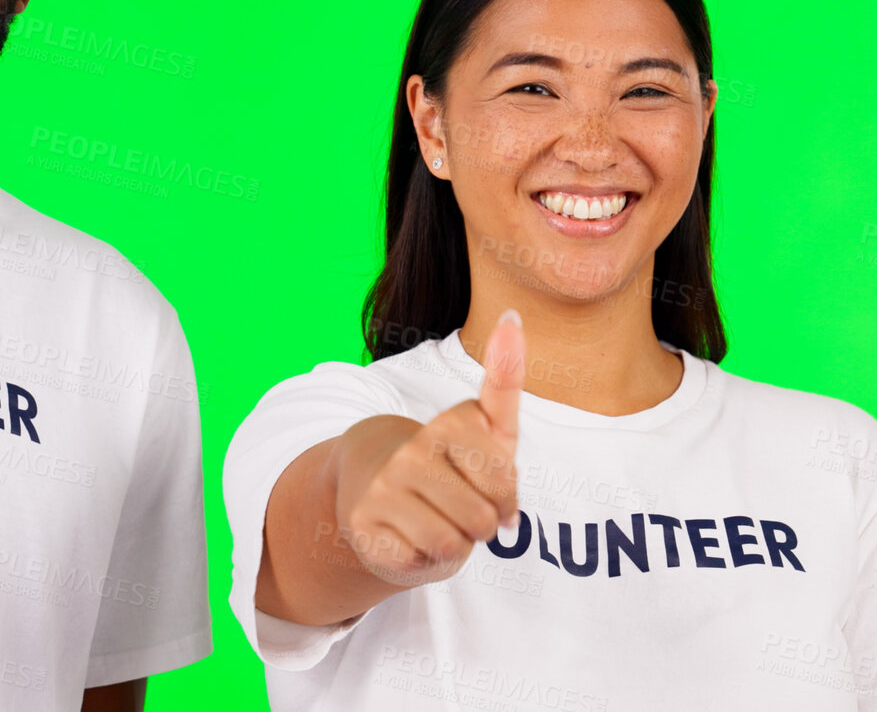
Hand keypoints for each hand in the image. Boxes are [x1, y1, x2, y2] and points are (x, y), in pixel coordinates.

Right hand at [334, 309, 525, 586]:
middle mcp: (410, 451)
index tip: (485, 483)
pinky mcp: (364, 526)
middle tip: (457, 508)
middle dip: (480, 524)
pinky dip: (423, 559)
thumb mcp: (486, 427)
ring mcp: (383, 489)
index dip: (504, 496)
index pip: (504, 480)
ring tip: (434, 521)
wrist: (372, 489)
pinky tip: (407, 536)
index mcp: (446, 424)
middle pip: (482, 518)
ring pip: (454, 543)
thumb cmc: (447, 461)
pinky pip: (423, 562)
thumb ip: (503, 377)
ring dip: (454, 544)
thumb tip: (512, 315)